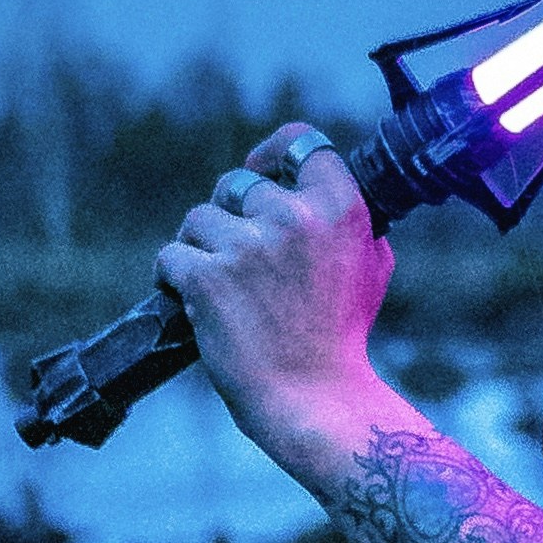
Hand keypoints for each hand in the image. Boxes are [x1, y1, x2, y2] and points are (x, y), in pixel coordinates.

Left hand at [155, 123, 393, 467]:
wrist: (314, 399)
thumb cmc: (342, 338)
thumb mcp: (372, 268)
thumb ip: (348, 222)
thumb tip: (316, 192)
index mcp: (340, 209)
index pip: (302, 143)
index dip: (274, 152)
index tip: (260, 168)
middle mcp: (293, 218)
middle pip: (237, 183)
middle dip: (230, 215)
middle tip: (236, 255)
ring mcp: (246, 246)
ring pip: (198, 218)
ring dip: (199, 246)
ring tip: (217, 285)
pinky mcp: (206, 278)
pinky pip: (170, 256)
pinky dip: (174, 278)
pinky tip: (190, 300)